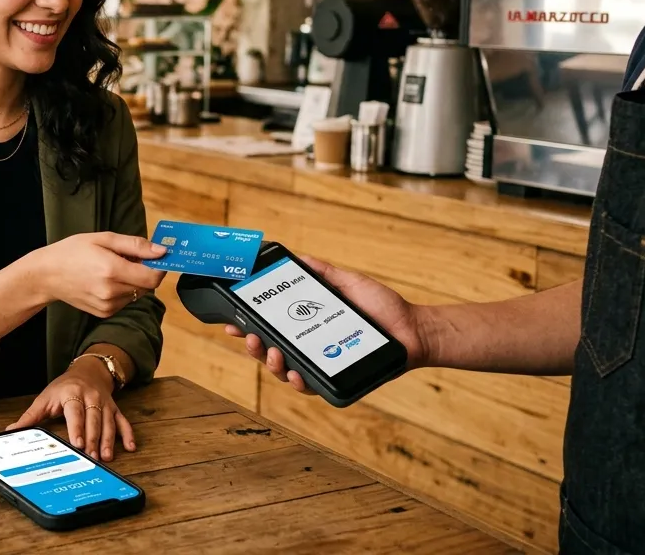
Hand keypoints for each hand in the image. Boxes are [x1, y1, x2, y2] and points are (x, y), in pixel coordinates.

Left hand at [6, 358, 134, 460]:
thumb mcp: (46, 398)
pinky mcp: (115, 409)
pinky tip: (130, 447)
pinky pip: (123, 422)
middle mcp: (91, 398)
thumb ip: (30, 416)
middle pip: (94, 420)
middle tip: (91, 457)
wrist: (89, 370)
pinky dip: (128, 434)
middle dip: (93, 439)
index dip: (77, 427)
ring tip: (106, 457)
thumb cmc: (64, 387)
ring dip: (109, 441)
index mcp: (72, 394)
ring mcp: (105, 404)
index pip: (75, 411)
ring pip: (109, 423)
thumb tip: (12, 431)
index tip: (77, 442)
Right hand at [25, 233, 166, 317]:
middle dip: (144, 271)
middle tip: (128, 258)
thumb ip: (135, 245)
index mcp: (112, 270)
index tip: (157, 257)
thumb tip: (162, 251)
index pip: (152, 277)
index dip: (159, 267)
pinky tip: (105, 281)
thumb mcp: (103, 239)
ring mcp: (108, 305)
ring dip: (133, 281)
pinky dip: (122, 290)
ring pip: (137, 294)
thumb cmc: (72, 251)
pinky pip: (125, 301)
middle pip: (147, 286)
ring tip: (112, 269)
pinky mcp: (104, 313)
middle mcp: (111, 292)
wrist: (47, 275)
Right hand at [227, 255, 429, 394]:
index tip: (231, 319)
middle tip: (248, 337)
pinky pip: (310, 386)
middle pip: (270, 350)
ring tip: (272, 353)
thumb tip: (300, 257)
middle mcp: (309, 346)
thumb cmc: (383, 307)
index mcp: (307, 324)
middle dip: (253, 346)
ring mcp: (320, 364)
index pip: (270, 326)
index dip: (247, 324)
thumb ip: (324, 273)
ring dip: (271, 364)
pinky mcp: (335, 379)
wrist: (413, 329)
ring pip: (284, 371)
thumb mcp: (350, 283)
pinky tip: (294, 374)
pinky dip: (298, 381)